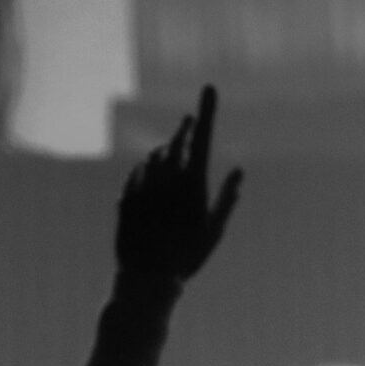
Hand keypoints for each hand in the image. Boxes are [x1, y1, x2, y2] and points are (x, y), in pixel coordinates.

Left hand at [115, 87, 243, 286]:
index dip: (207, 110)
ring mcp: (144, 187)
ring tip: (171, 151)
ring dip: (165, 150)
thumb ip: (227, 197)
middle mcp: (167, 179)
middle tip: (190, 120)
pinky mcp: (126, 197)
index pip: (203, 138)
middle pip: (176, 142)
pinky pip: (137, 174)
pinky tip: (150, 176)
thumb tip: (238, 171)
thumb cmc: (188, 256)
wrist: (146, 278)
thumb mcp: (214, 229)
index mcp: (193, 183)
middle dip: (185, 128)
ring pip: (154, 157)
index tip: (209, 87)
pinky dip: (146, 170)